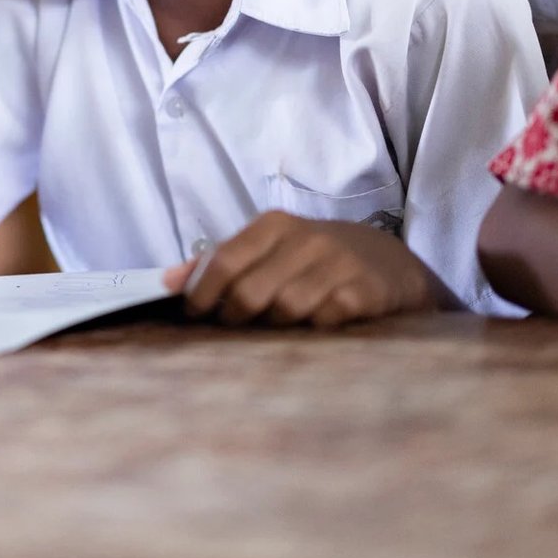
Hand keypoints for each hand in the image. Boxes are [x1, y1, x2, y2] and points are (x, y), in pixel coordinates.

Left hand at [163, 211, 434, 328]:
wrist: (392, 266)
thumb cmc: (316, 261)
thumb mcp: (271, 250)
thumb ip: (220, 264)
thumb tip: (165, 282)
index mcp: (275, 224)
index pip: (223, 262)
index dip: (202, 296)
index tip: (197, 318)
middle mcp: (306, 238)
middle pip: (250, 293)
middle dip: (237, 319)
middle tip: (239, 331)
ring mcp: (339, 263)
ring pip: (285, 309)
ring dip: (276, 328)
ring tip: (278, 330)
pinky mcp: (366, 290)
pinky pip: (324, 321)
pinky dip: (313, 332)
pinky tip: (315, 331)